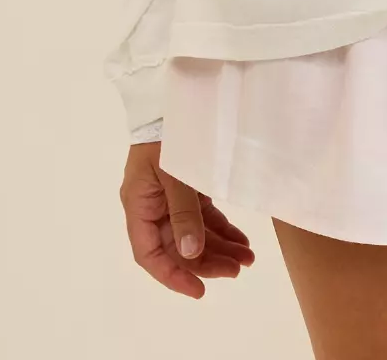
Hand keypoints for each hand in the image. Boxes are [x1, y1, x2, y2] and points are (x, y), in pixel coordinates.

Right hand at [120, 140, 254, 298]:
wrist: (172, 97)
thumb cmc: (169, 133)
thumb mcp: (174, 173)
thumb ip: (183, 212)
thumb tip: (190, 252)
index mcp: (139, 206)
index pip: (150, 254)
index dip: (173, 275)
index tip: (198, 290)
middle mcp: (153, 206)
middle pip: (177, 247)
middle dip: (207, 261)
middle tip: (238, 269)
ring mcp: (170, 197)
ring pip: (194, 234)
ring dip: (219, 247)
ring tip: (248, 258)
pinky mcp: (187, 187)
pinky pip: (204, 216)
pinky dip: (221, 229)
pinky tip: (241, 240)